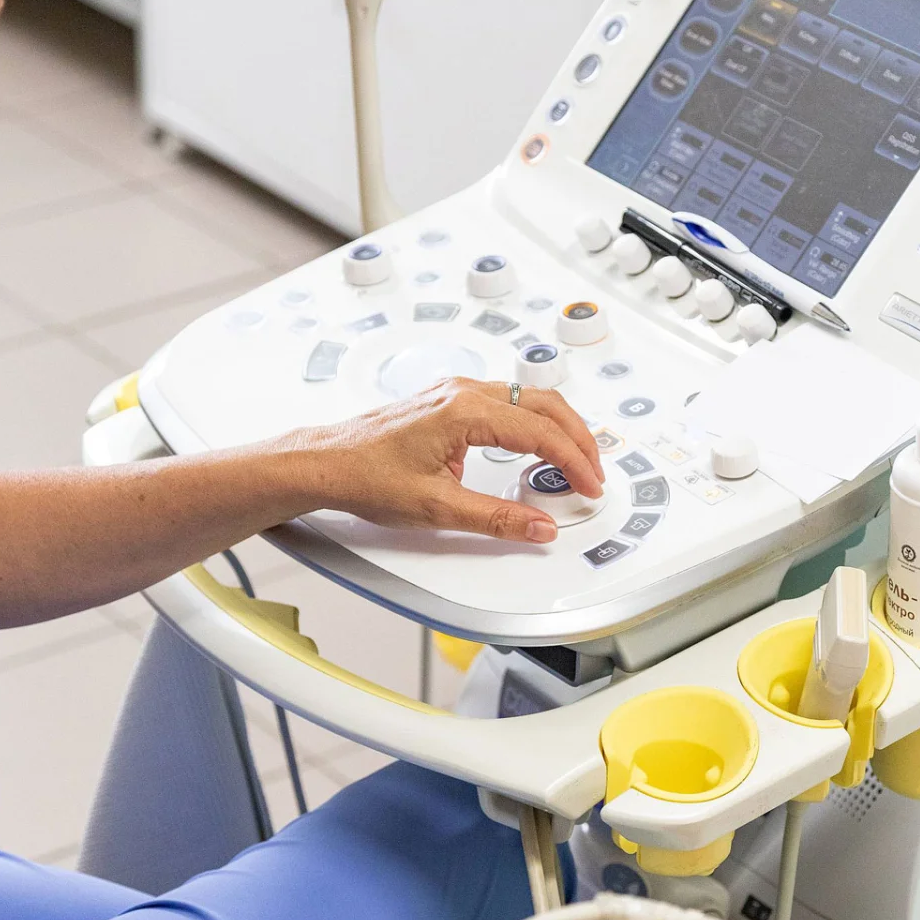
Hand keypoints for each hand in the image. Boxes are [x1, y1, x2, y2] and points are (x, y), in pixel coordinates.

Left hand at [283, 379, 603, 542]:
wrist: (325, 463)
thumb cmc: (365, 476)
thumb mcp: (437, 509)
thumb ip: (497, 518)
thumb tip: (540, 527)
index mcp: (464, 411)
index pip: (540, 433)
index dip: (573, 462)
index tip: (589, 486)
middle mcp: (463, 392)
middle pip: (543, 403)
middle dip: (577, 438)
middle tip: (594, 472)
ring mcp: (455, 393)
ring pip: (527, 397)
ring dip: (557, 427)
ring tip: (574, 460)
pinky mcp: (448, 401)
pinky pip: (507, 401)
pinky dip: (533, 421)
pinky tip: (536, 445)